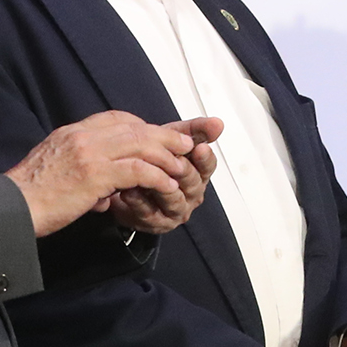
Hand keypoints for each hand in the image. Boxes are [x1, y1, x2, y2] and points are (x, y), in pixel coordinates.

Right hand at [5, 113, 220, 237]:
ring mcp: (89, 152)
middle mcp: (82, 136)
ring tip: (184, 165)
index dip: (143, 126)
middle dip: (165, 135)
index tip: (158, 136)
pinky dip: (157, 176)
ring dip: (167, 155)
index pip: (117, 118)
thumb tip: (105, 194)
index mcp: (73, 132)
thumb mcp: (57, 172)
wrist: (10, 209)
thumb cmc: (31, 198)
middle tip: (186, 143)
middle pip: (135, 127)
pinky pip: (137, 170)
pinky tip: (168, 185)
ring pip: (140, 144)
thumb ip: (84, 174)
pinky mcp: (95, 174)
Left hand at [106, 118, 221, 231]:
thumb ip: (195, 130)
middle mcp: (190, 194)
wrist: (128, 183)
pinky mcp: (154, 223)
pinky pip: (148, 213)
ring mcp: (174, 210)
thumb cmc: (154, 162)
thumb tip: (218, 123)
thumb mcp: (173, 140)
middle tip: (175, 160)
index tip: (200, 148)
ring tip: (149, 173)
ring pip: (174, 199)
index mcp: (198, 174)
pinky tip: (130, 190)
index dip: (205, 158)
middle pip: (193, 183)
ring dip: (161, 186)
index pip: (208, 166)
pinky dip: (139, 201)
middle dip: (184, 170)